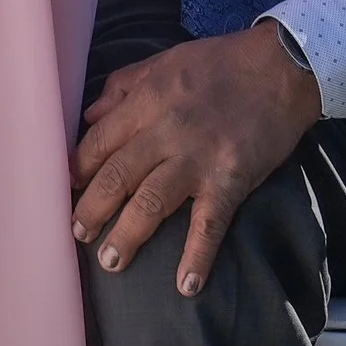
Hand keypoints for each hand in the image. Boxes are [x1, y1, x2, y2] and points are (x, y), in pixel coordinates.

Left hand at [73, 24, 322, 294]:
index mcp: (146, 100)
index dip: (79, 167)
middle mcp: (165, 131)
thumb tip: (89, 116)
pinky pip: (209, 224)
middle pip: (118, 175)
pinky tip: (186, 285)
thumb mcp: (162, 61)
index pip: (100, 140)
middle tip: (76, 234)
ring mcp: (198, 159)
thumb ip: (122, 86)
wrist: (281, 69)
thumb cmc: (220, 62)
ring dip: (128, 235)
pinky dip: (197, 256)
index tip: (64, 189)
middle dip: (92, 208)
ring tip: (110, 262)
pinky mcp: (231, 181)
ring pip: (151, 202)